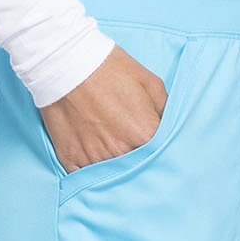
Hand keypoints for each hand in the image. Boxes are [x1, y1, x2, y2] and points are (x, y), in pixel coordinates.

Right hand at [40, 46, 167, 174]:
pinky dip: (90, 171)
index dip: (160, 155)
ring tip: (109, 150)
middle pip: (136, 170)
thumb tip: (171, 131)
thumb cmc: (110, 69)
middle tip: (132, 151)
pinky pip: (85, 177)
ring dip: (113, 169)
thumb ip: (166, 112)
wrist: (67, 63)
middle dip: (138, 164)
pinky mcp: (72, 160)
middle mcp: (121, 152)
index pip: (162, 158)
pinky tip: (92, 155)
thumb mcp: (150, 82)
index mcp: (144, 134)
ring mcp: (95, 158)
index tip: (155, 152)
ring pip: (111, 176)